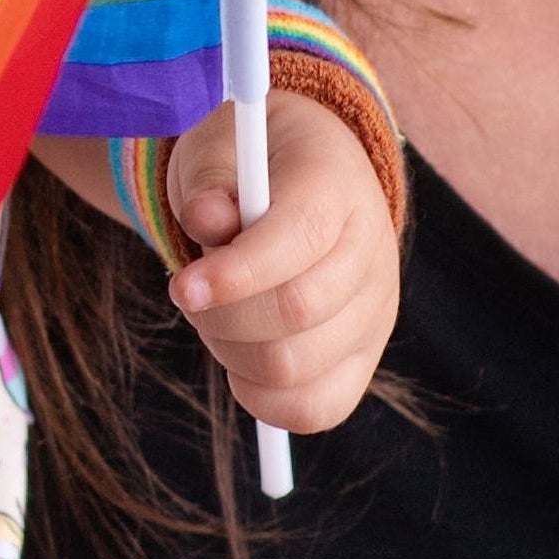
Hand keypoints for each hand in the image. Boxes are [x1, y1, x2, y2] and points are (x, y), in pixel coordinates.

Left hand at [158, 91, 397, 434]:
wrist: (303, 175)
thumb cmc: (250, 164)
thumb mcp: (221, 150)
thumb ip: (209, 183)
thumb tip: (207, 221)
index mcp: (337, 186)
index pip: (299, 240)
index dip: (236, 273)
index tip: (182, 287)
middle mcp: (372, 252)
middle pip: (297, 312)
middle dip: (221, 315)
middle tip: (188, 293)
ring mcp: (376, 310)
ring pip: (298, 367)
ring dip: (232, 352)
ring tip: (215, 315)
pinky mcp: (364, 356)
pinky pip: (318, 407)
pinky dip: (263, 398)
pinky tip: (237, 358)